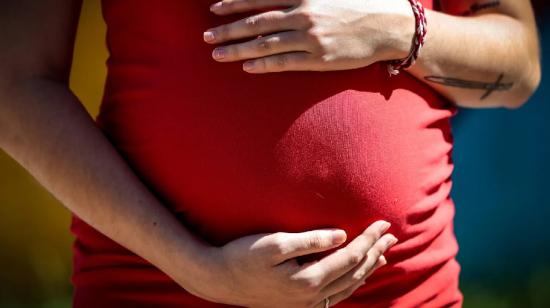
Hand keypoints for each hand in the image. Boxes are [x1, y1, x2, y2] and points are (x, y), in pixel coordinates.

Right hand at [189, 220, 396, 306]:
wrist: (217, 279)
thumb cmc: (242, 256)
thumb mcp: (274, 243)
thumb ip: (310, 240)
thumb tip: (341, 235)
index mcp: (308, 280)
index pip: (350, 256)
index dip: (369, 239)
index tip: (383, 223)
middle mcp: (311, 296)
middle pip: (354, 273)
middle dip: (375, 253)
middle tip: (392, 237)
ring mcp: (305, 303)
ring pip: (347, 287)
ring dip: (366, 269)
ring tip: (382, 256)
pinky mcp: (297, 303)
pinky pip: (334, 294)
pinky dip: (350, 283)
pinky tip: (353, 275)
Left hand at [203, 0, 414, 72]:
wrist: (390, 26)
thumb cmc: (361, 3)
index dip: (235, 3)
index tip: (214, 8)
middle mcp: (304, 14)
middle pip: (256, 23)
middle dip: (228, 30)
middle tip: (207, 37)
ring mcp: (310, 39)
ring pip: (265, 45)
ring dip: (238, 50)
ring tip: (217, 55)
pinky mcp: (319, 60)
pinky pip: (284, 63)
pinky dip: (263, 64)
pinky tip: (247, 67)